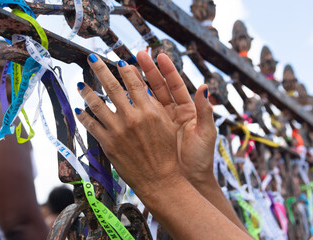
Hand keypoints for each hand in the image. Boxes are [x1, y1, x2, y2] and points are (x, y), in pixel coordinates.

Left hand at [75, 54, 183, 197]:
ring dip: (87, 91)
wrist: (159, 179)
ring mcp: (118, 130)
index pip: (134, 82)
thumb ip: (154, 105)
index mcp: (149, 110)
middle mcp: (132, 117)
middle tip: (91, 58)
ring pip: (97, 104)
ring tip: (80, 83)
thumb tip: (142, 89)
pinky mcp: (108, 144)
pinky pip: (92, 126)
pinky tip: (79, 110)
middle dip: (100, 69)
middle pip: (112, 87)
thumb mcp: (166, 124)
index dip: (125, 70)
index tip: (118, 62)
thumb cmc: (166, 152)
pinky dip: (84, 116)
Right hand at [136, 51, 216, 183]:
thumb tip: (205, 88)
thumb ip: (205, 112)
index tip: (159, 56)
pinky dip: (130, 104)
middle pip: (159, 87)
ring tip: (124, 69)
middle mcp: (172, 112)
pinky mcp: (149, 132)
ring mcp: (159, 121)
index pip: (176, 85)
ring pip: (146, 98)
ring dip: (136, 84)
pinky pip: (139, 115)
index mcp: (187, 110)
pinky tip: (121, 94)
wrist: (188, 180)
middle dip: (149, 71)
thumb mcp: (205, 134)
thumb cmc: (200, 158)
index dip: (168, 70)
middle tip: (137, 55)